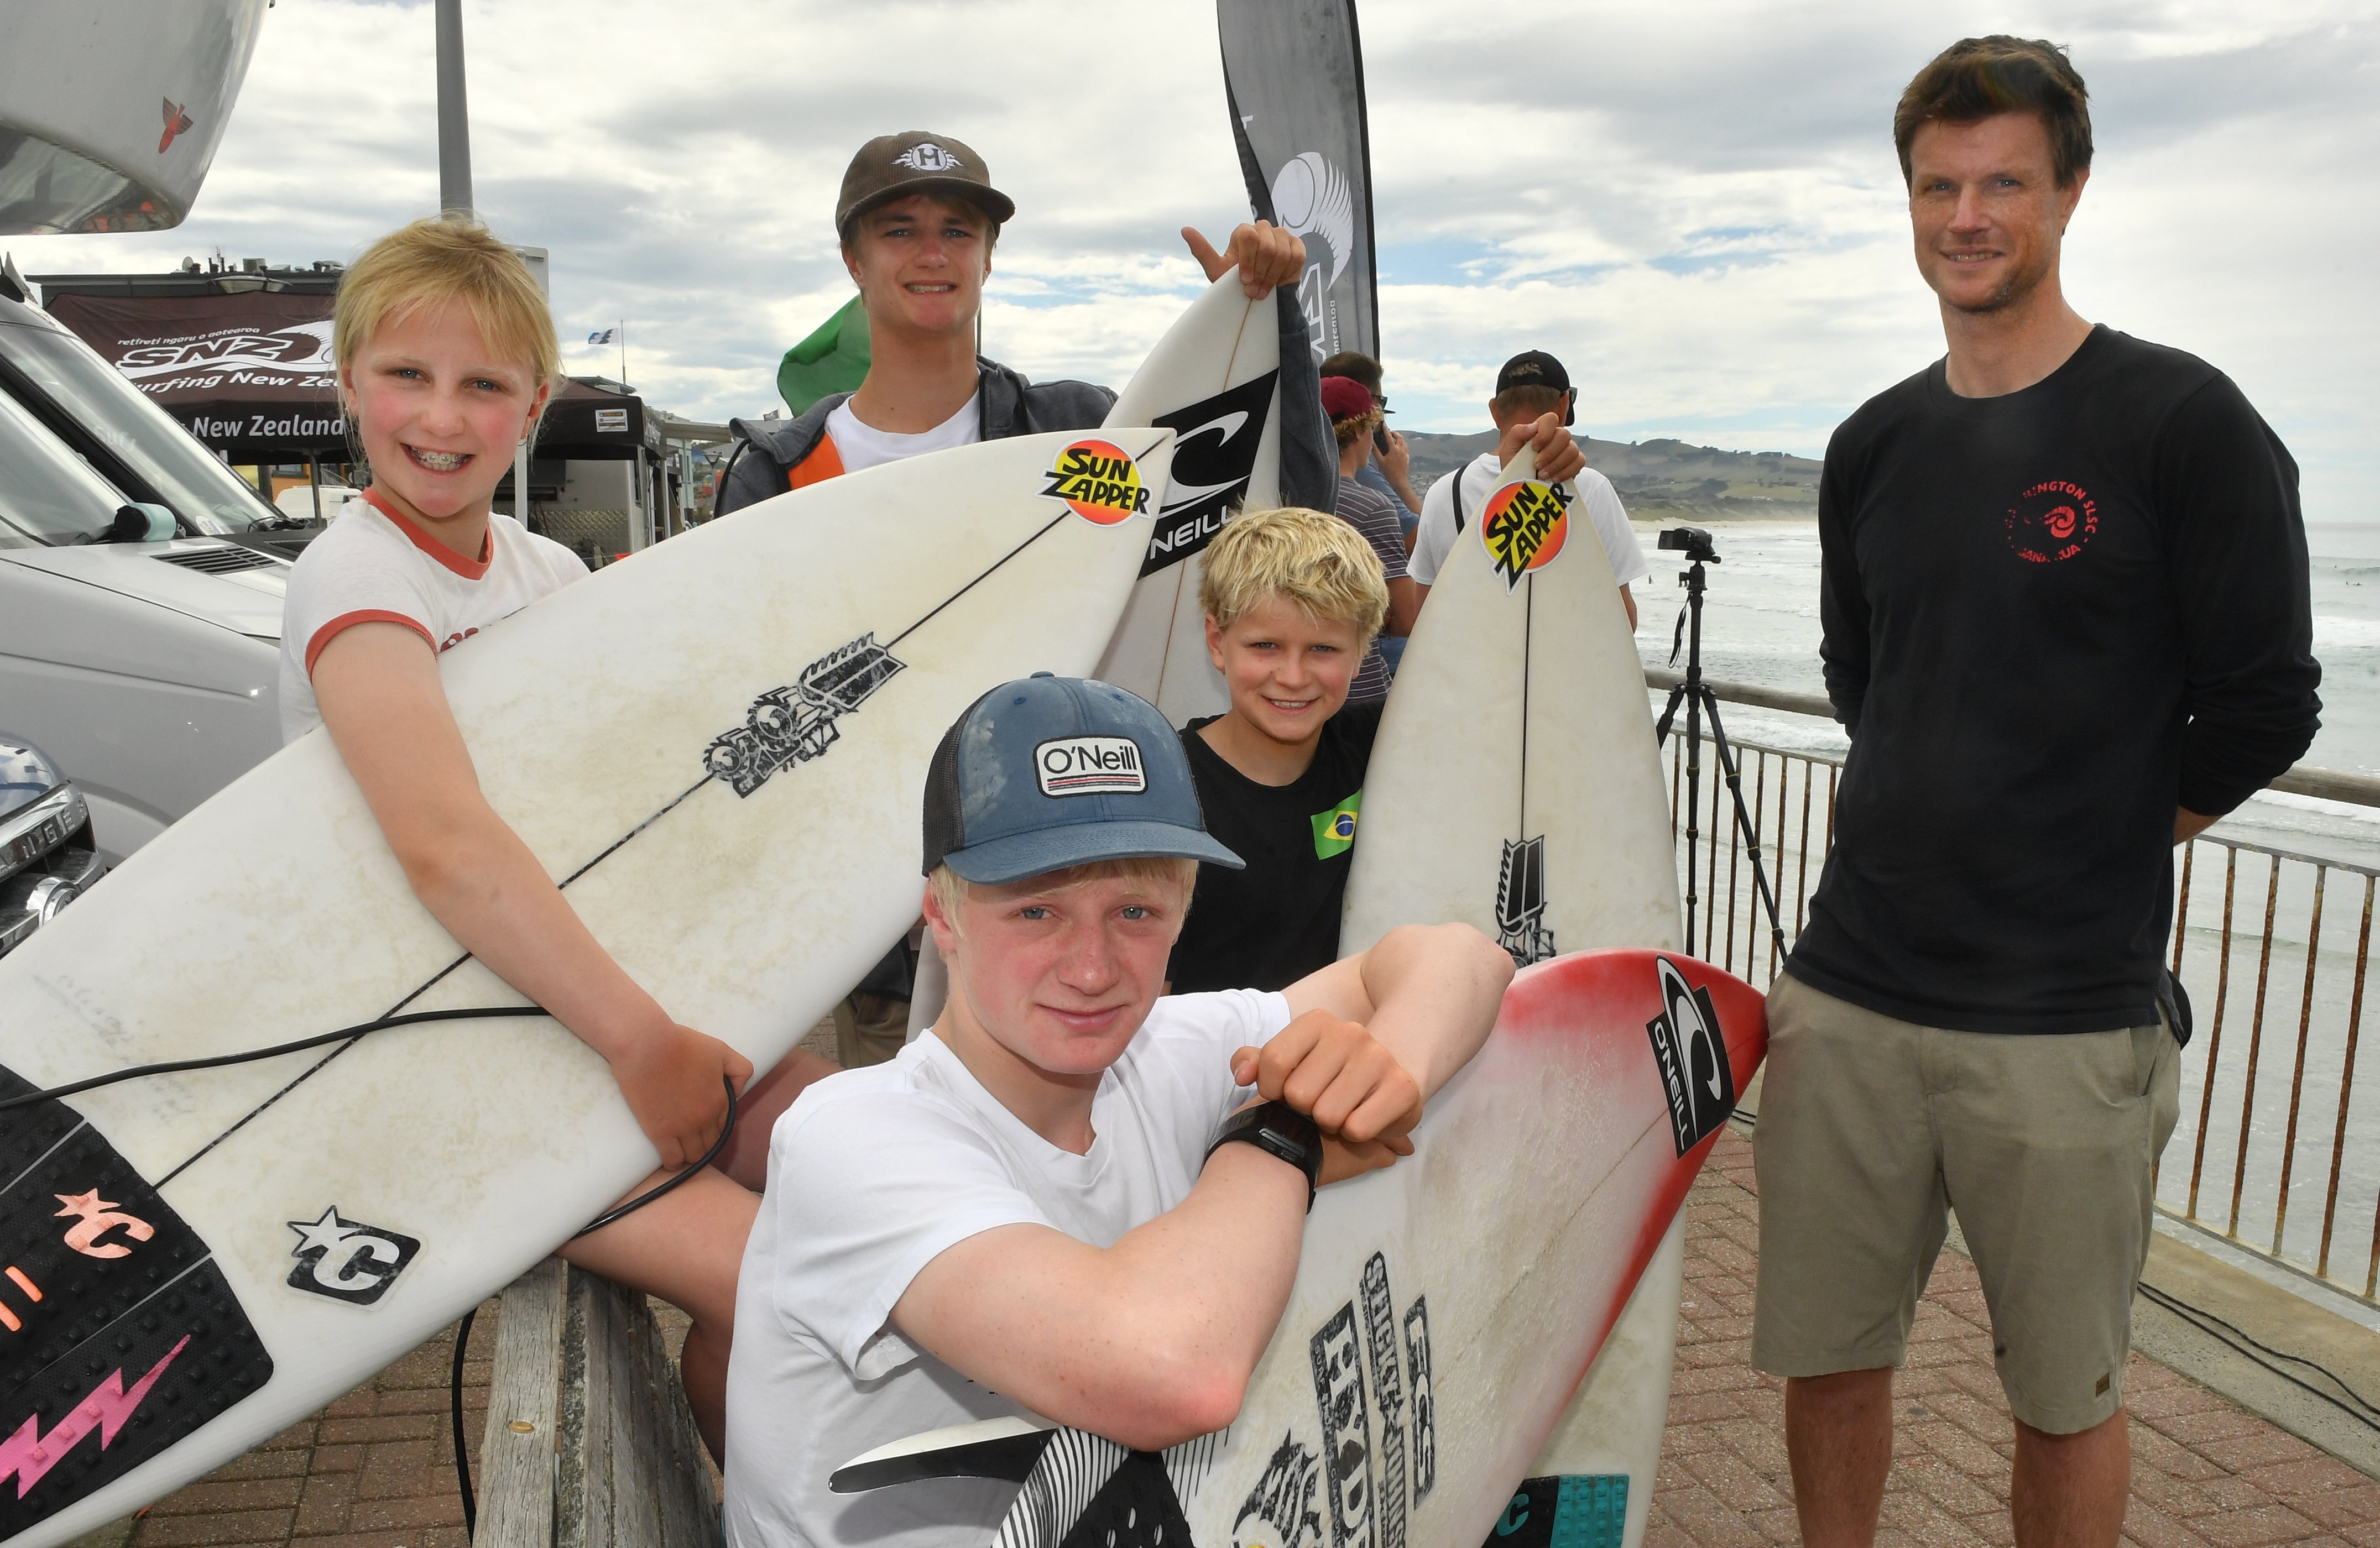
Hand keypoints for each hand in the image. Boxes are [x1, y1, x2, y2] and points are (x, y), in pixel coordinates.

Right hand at [606, 1023, 753, 1169]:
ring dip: (691, 1156)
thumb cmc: (682, 1043)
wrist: (647, 1045)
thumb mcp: (721, 1050)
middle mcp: (704, 1119)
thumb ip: (740, 1069)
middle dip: (705, 1144)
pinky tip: (670, 1159)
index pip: (724, 1126)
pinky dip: (674, 1163)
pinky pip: (672, 1160)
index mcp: (719, 1100)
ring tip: (682, 1150)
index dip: (716, 1128)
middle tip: (694, 1139)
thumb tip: (738, 1092)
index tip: (707, 1126)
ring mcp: (682, 1128)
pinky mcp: (659, 1133)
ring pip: (694, 1157)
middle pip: (711, 1145)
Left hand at [1182, 221, 1306, 298]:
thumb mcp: (1217, 270)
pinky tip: (1280, 281)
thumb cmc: (1236, 281)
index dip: (1248, 261)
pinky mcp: (1297, 245)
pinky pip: (1296, 256)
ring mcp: (1282, 235)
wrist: (1260, 294)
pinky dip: (1287, 273)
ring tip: (1265, 289)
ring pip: (1282, 253)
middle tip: (1255, 291)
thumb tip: (1184, 229)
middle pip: (1267, 246)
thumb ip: (1202, 251)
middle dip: (1261, 273)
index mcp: (1244, 231)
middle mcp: (1263, 228)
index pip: (1248, 237)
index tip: (1244, 281)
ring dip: (1273, 277)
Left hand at [1230, 1010, 1421, 1184]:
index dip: (1271, 1088)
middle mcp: (1350, 1033)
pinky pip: (1357, 1129)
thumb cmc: (1327, 1077)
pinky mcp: (1403, 1088)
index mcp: (1317, 1021)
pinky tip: (1362, 1120)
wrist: (1387, 1082)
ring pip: (1327, 1115)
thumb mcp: (1290, 1063)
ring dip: (1330, 1125)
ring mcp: (1379, 1058)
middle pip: (1298, 1093)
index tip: (1282, 1094)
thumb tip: (1242, 1076)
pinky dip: (1355, 1135)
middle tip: (1319, 1104)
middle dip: (1303, 1110)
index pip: (1273, 1060)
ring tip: (1341, 1112)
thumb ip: (1257, 1063)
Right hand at [1378, 428, 1412, 486]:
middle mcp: (1400, 449)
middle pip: (1399, 436)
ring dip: (1398, 439)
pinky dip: (1401, 445)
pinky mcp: (1407, 457)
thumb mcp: (1380, 461)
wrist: (1399, 480)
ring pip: (1403, 442)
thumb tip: (1372, 444)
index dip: (1386, 429)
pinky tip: (1397, 449)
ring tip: (1393, 440)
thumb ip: (1376, 451)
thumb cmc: (1389, 472)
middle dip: (1394, 433)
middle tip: (1389, 433)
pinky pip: (1405, 448)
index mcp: (1393, 449)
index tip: (1384, 425)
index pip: (1389, 436)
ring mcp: (1405, 453)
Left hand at [1496, 413, 1585, 485]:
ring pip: (1572, 450)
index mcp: (1541, 430)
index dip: (1545, 432)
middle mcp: (1556, 437)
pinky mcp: (1574, 464)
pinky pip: (1579, 462)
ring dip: (1556, 464)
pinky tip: (1554, 479)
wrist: (1518, 487)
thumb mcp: (1508, 449)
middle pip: (1564, 434)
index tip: (1534, 448)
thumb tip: (1534, 426)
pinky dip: (1567, 472)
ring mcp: (1567, 450)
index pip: (1551, 419)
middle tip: (1536, 465)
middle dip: (1550, 453)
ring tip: (1542, 475)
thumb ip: (1517, 433)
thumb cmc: (1514, 466)